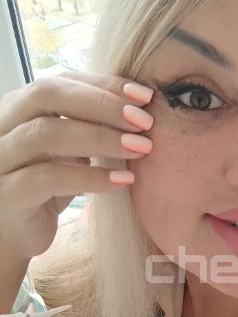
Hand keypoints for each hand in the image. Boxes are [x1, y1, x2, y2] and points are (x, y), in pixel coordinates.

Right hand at [0, 70, 154, 260]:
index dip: (103, 85)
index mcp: (17, 107)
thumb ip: (88, 125)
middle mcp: (1, 126)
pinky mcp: (8, 194)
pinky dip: (90, 177)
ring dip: (101, 138)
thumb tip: (140, 108)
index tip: (145, 97)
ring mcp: (0, 159)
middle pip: (47, 95)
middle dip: (102, 104)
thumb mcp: (67, 150)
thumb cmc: (45, 188)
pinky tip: (122, 181)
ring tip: (140, 148)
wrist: (12, 235)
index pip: (60, 80)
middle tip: (144, 122)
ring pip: (46, 134)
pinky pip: (48, 178)